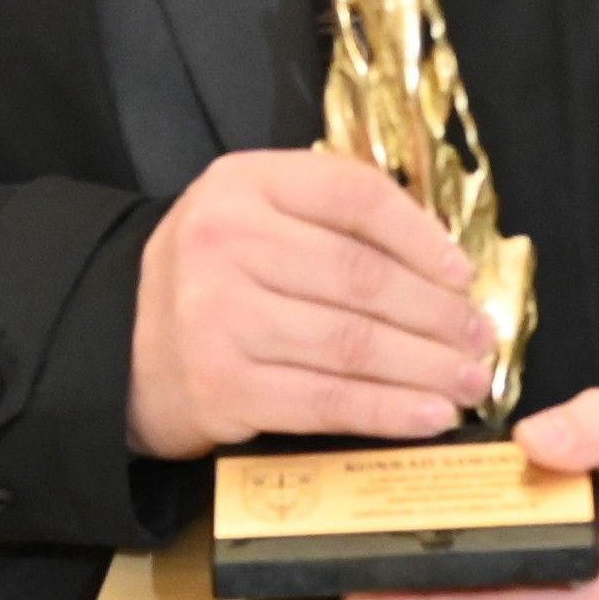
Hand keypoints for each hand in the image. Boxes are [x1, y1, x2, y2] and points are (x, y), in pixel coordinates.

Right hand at [129, 150, 498, 459]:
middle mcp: (226, 242)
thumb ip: (329, 220)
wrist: (118, 347)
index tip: (463, 275)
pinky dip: (387, 411)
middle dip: (436, 314)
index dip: (422, 237)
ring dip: (425, 368)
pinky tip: (428, 416)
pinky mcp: (223, 388)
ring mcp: (220, 318)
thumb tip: (443, 264)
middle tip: (480, 339)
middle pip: (361, 278)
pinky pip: (325, 401)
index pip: (354, 197)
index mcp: (243, 184)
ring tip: (468, 381)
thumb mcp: (252, 216)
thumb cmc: (210, 280)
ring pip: (352, 343)